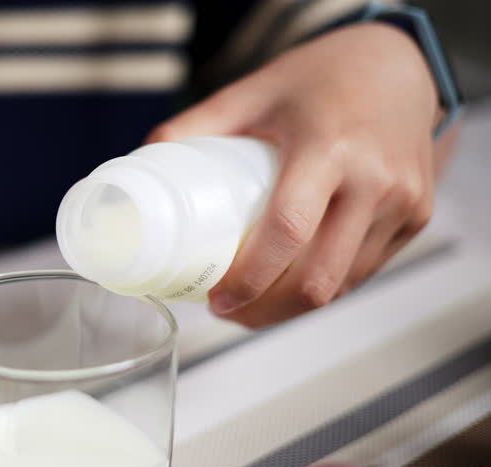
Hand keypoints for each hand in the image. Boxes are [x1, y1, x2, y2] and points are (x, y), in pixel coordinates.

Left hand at [148, 23, 456, 326]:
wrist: (398, 62)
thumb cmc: (319, 78)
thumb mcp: (252, 91)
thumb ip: (196, 124)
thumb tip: (143, 161)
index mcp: (329, 148)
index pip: (289, 232)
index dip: (251, 279)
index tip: (218, 300)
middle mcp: (375, 181)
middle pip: (318, 279)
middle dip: (266, 311)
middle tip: (227, 310)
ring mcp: (404, 203)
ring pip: (342, 286)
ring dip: (293, 307)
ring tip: (253, 303)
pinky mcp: (417, 218)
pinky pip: (364, 272)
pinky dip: (324, 287)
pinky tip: (292, 285)